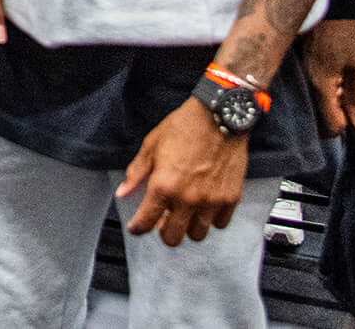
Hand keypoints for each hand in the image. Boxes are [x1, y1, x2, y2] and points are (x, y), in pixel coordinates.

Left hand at [117, 98, 249, 245]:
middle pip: (173, 237)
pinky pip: (220, 223)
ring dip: (189, 227)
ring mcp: (211, 200)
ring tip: (186, 213)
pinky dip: (212, 219)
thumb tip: (123, 192)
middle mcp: (187, 198)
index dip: (137, 228)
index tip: (137, 227)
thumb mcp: (152, 145)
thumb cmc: (184, 126)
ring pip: (197, 235)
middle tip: (164, 220)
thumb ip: (137, 172)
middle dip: (164, 232)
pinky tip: (206, 207)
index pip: (146, 222)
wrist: (219, 116)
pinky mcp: (231, 198)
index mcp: (164, 185)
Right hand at [302, 19, 354, 135]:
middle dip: (337, 117)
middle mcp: (308, 83)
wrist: (330, 4)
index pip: (330, 123)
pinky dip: (326, 89)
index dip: (346, 126)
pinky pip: (313, 87)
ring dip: (332, 102)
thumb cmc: (348, 34)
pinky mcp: (303, 64)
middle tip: (354, 104)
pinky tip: (337, 78)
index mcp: (322, 86)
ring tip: (347, 87)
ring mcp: (303, 73)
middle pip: (320, 116)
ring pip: (316, 102)